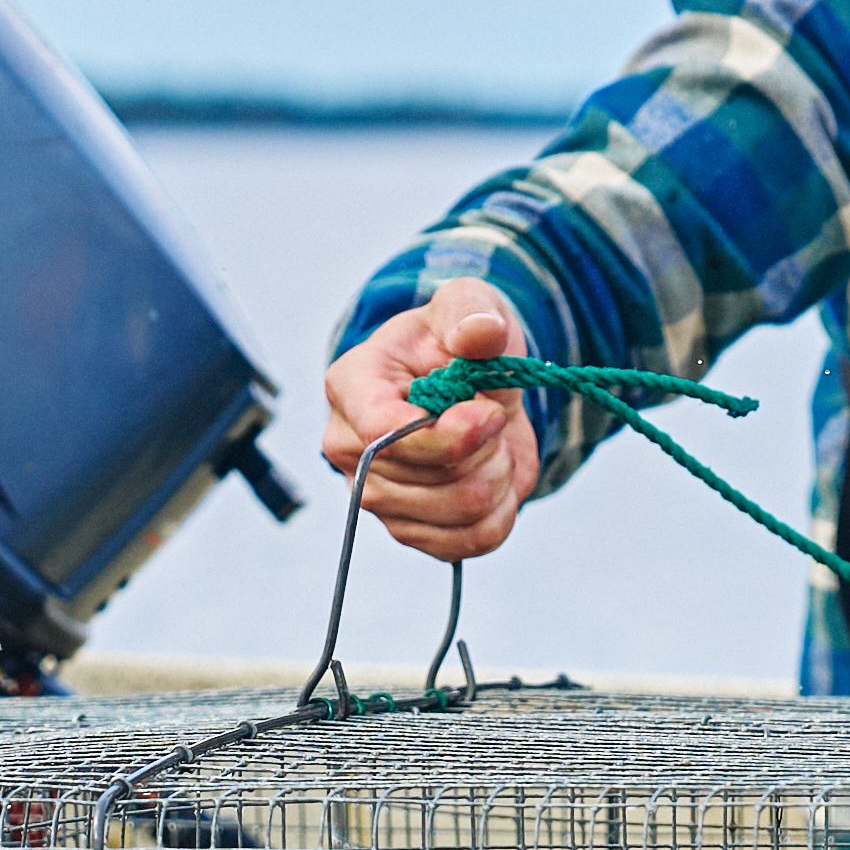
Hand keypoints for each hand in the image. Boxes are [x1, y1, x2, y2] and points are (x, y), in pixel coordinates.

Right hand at [320, 275, 541, 565]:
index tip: (491, 413)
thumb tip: (480, 333)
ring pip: (457, 514)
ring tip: (492, 443)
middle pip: (432, 480)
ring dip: (498, 478)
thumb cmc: (458, 342)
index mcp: (351, 386)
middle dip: (486, 449)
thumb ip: (473, 313)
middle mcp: (349, 449)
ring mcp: (375, 497)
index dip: (448, 435)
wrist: (473, 388)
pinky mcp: (408, 530)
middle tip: (491, 415)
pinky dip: (501, 513)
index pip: (384, 433)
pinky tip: (495, 477)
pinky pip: (468, 543)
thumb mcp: (469, 306)